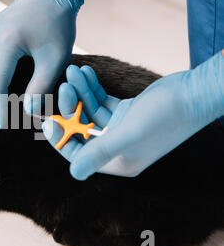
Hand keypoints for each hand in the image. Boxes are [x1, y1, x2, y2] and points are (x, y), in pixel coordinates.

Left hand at [43, 52, 223, 179]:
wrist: (197, 92)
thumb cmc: (167, 116)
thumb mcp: (129, 134)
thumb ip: (100, 152)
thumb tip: (73, 174)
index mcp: (118, 161)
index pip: (79, 155)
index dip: (62, 138)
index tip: (48, 120)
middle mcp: (118, 147)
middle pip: (83, 130)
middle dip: (72, 107)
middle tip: (63, 85)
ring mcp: (122, 128)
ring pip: (91, 112)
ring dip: (81, 92)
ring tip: (73, 71)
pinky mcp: (127, 112)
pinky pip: (102, 101)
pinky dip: (93, 88)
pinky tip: (84, 72)